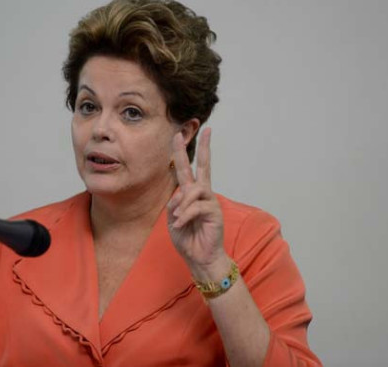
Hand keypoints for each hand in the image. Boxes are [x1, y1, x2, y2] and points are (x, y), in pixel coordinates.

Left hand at [167, 128, 229, 277]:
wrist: (200, 258)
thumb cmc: (187, 238)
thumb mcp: (172, 218)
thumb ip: (174, 203)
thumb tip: (181, 193)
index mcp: (190, 193)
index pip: (187, 169)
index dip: (183, 152)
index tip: (179, 134)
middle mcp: (202, 194)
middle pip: (202, 166)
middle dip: (202, 147)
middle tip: (202, 129)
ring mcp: (210, 201)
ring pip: (194, 189)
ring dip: (182, 203)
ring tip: (177, 218)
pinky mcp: (214, 212)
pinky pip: (196, 207)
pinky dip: (185, 215)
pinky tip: (181, 224)